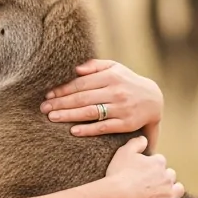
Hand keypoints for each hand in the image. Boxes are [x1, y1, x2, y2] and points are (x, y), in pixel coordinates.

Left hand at [41, 59, 162, 136]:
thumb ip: (95, 67)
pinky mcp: (126, 124)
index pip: (81, 83)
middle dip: (61, 103)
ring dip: (69, 115)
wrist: (154, 100)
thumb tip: (75, 69)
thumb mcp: (115, 68)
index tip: (48, 94)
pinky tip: (73, 131)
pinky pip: (104, 127)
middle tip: (43, 108)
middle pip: (83, 98)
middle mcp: (116, 91)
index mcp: (111, 76)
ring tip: (52, 117)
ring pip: (91, 112)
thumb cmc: (127, 82)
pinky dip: (88, 129)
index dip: (63, 89)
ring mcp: (121, 108)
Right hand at [104, 137, 190, 197]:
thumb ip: (136, 143)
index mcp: (158, 162)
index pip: (159, 161)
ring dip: (174, 189)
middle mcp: (167, 177)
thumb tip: (145, 139)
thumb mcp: (124, 152)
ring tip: (166, 193)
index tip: (144, 171)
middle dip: (163, 178)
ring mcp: (169, 194)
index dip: (152, 166)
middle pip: (170, 175)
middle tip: (151, 184)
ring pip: (178, 189)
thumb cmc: (119, 175)